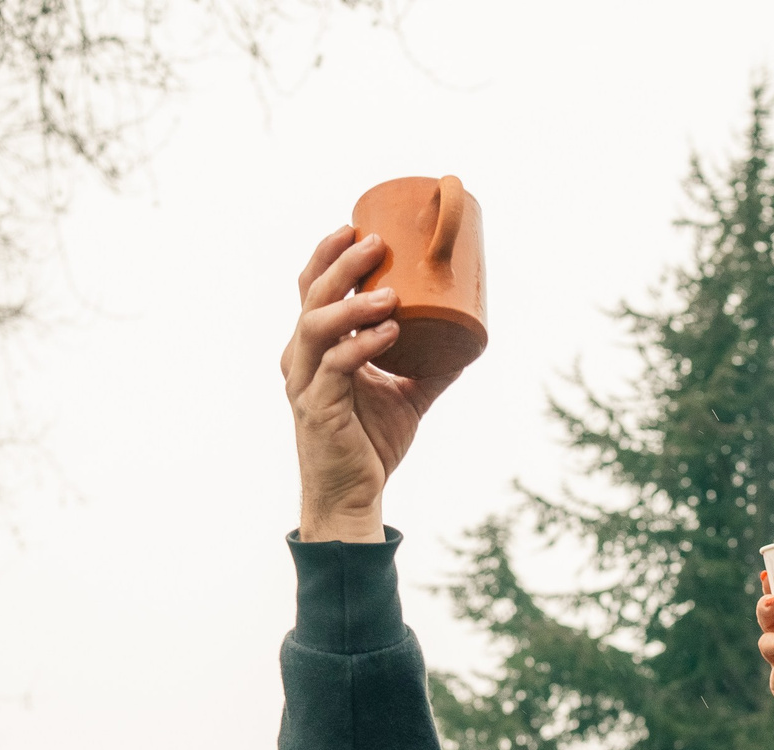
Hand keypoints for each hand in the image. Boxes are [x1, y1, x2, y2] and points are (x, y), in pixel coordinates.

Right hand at [282, 226, 459, 540]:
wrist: (353, 498)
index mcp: (315, 348)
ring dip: (353, 303)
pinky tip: (390, 333)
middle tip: (376, 243)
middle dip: (341, 265)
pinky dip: (363, 346)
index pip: (312, 289)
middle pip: (311, 297)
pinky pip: (335, 368)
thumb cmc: (371, 444)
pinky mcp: (316, 410)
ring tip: (390, 293)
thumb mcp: (407, 396)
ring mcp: (304, 384)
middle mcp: (301, 359)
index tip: (356, 227)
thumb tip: (472, 337)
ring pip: (316, 326)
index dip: (328, 255)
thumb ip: (432, 366)